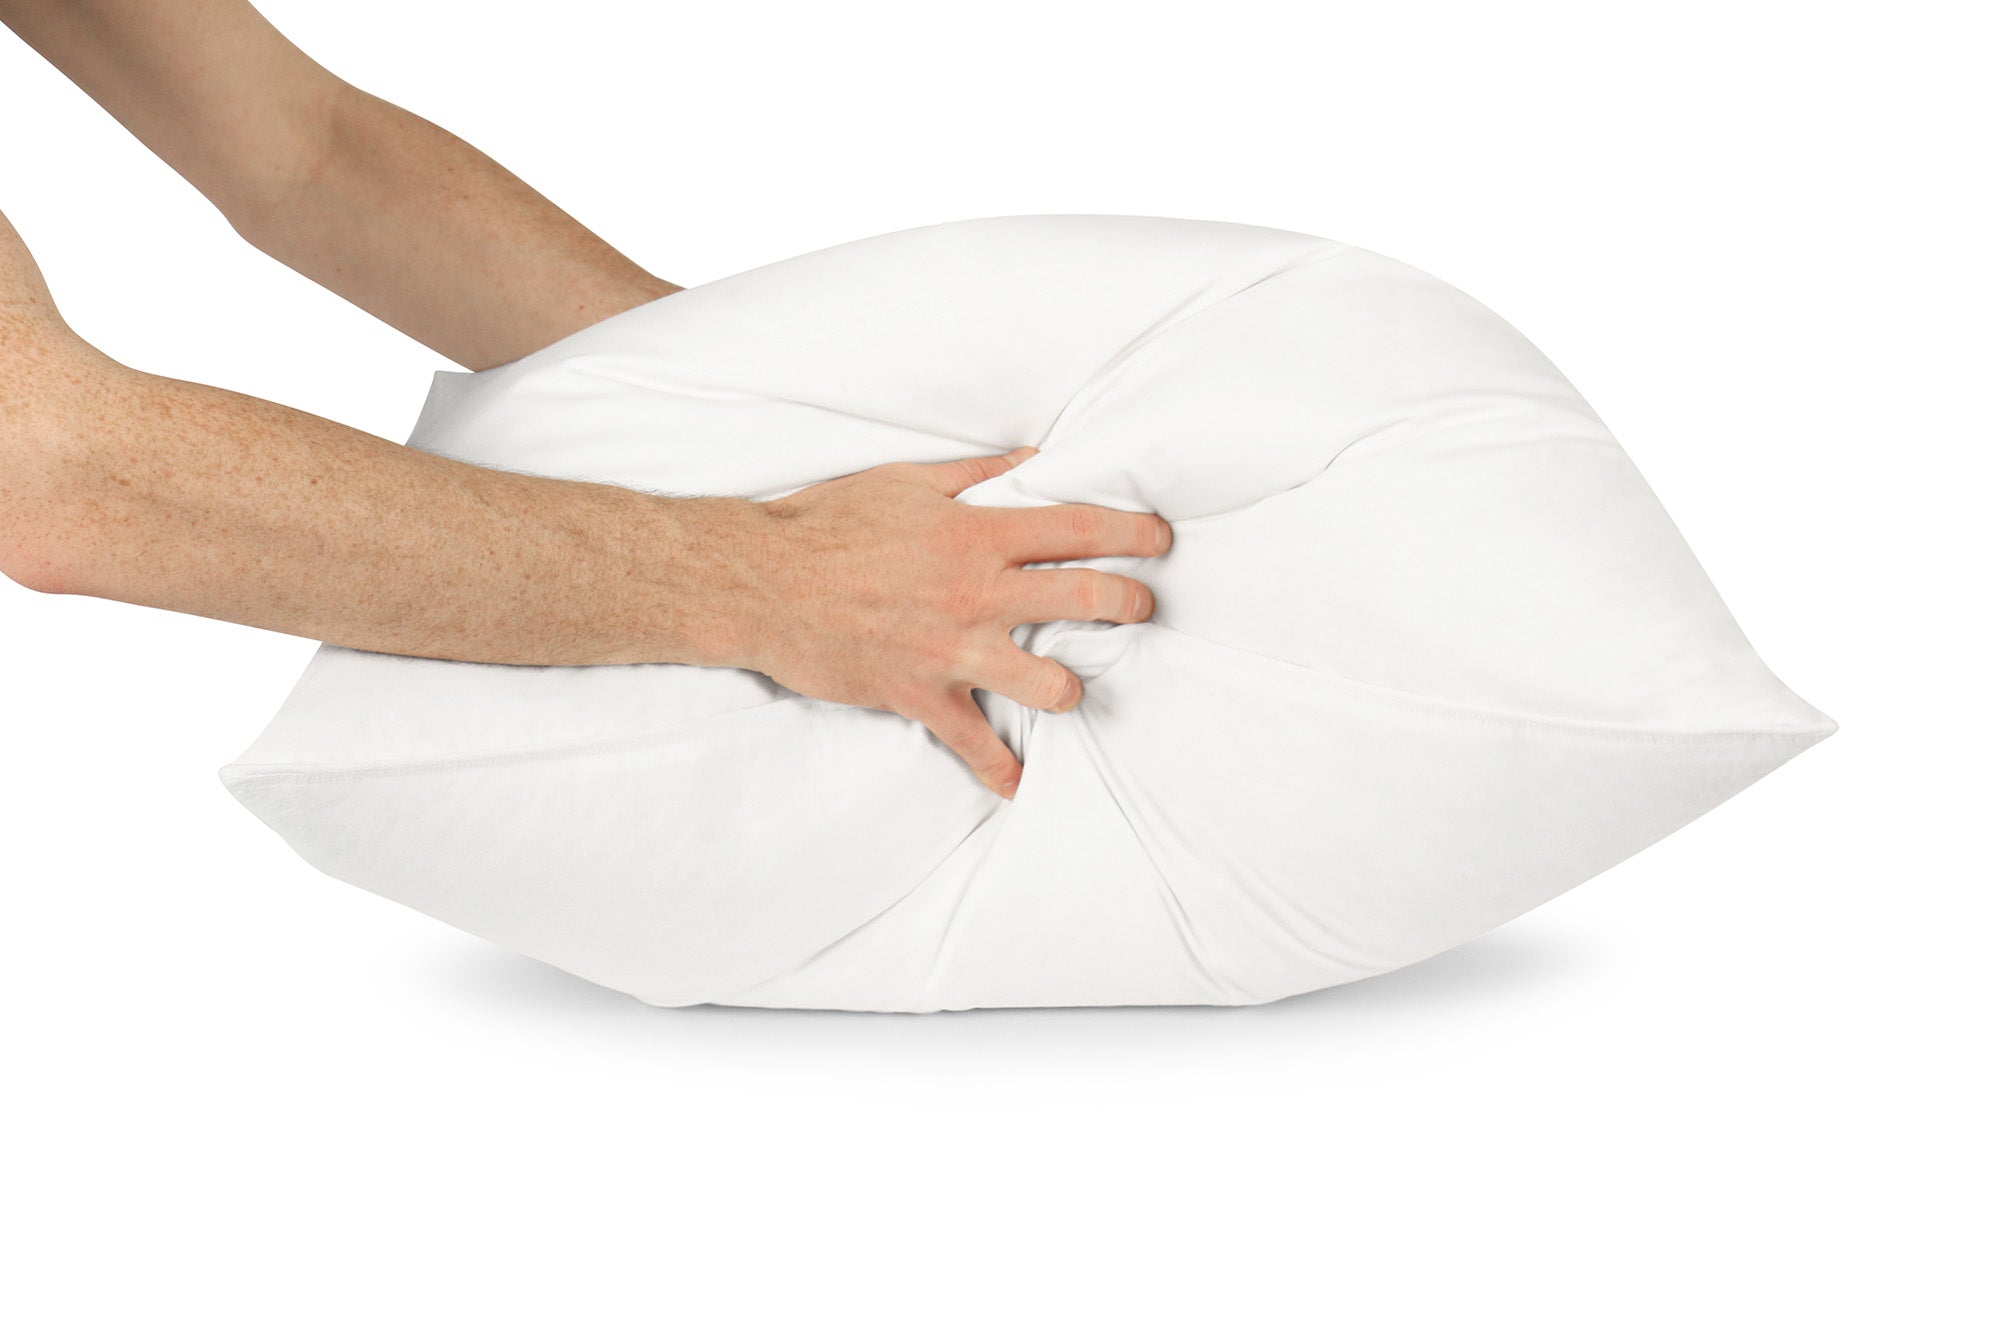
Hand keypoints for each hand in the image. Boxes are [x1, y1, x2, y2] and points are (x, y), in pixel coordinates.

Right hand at [740, 447, 1170, 798]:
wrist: (760, 583)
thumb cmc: (827, 523)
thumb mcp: (905, 482)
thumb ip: (975, 475)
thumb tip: (1031, 460)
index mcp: (975, 533)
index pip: (1078, 528)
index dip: (1132, 533)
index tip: (1159, 540)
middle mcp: (975, 593)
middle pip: (1084, 599)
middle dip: (1128, 606)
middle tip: (1139, 610)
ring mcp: (950, 649)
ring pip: (1047, 683)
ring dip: (1072, 689)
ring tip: (1072, 686)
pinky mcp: (919, 694)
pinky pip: (974, 744)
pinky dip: (1000, 771)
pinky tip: (1020, 785)